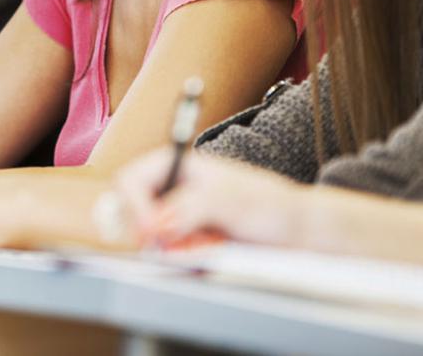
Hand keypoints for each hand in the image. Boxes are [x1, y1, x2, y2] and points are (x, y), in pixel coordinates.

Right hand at [115, 150, 301, 246]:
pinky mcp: (183, 239)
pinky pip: (166, 254)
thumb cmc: (267, 204)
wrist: (292, 230)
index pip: (130, 181)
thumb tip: (157, 224)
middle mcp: (169, 188)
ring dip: (175, 247)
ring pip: (149, 238)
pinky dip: (184, 258)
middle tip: (184, 240)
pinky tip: (210, 250)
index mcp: (174, 164)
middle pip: (131, 211)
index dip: (134, 206)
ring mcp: (174, 215)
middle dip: (155, 232)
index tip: (151, 232)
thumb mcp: (229, 200)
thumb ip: (189, 207)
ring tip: (209, 243)